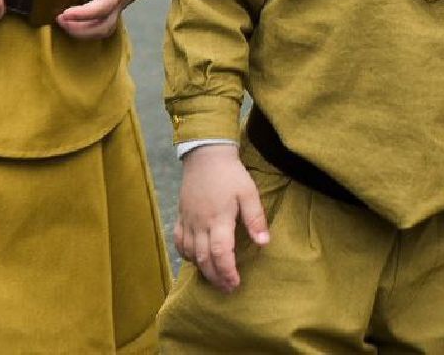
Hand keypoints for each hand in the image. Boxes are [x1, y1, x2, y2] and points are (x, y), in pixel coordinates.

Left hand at [54, 0, 145, 39]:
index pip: (104, 6)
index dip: (84, 13)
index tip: (65, 13)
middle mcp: (120, 1)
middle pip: (103, 26)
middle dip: (79, 28)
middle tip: (59, 18)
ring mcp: (117, 7)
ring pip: (103, 30)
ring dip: (82, 32)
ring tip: (63, 22)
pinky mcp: (112, 9)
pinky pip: (101, 27)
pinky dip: (86, 30)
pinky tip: (72, 22)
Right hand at [174, 145, 269, 291]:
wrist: (206, 155)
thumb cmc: (230, 174)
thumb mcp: (248, 193)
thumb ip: (255, 218)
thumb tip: (264, 243)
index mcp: (218, 219)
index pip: (220, 254)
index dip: (227, 272)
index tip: (235, 283)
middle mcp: (200, 224)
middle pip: (204, 259)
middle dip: (215, 277)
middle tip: (227, 288)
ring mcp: (188, 221)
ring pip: (190, 253)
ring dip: (201, 269)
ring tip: (214, 278)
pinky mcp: (181, 215)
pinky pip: (179, 241)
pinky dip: (185, 254)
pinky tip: (195, 259)